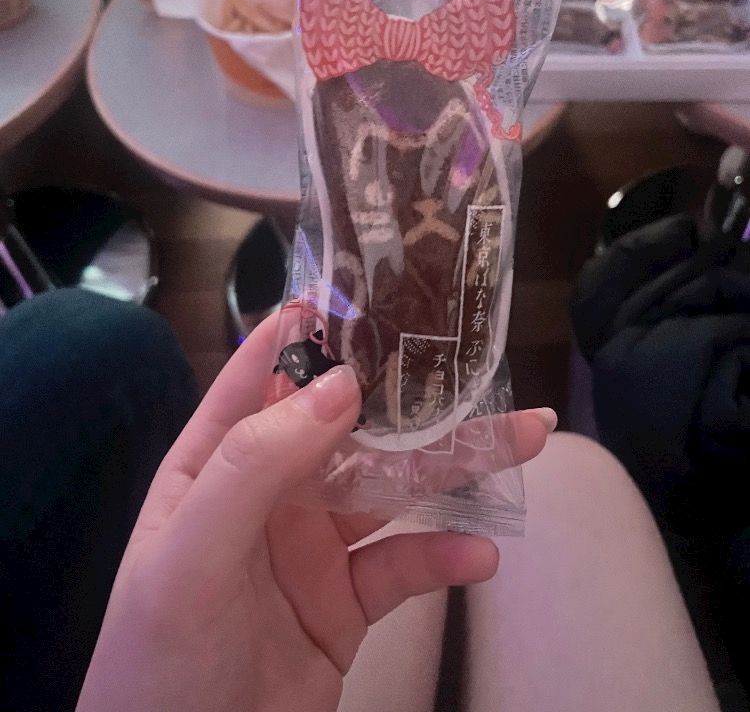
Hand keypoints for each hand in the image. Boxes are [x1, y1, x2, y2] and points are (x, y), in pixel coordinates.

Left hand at [77, 312, 553, 711]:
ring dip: (456, 465)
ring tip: (527, 438)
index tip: (370, 285)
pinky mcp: (348, 602)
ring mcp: (313, 544)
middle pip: (352, 426)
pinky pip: (406, 566)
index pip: (262, 373)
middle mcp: (270, 490)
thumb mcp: (189, 554)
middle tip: (482, 361)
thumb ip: (256, 465)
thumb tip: (341, 383)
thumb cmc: (160, 656)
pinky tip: (482, 555)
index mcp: (217, 461)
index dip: (310, 327)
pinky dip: (446, 557)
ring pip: (393, 488)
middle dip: (414, 394)